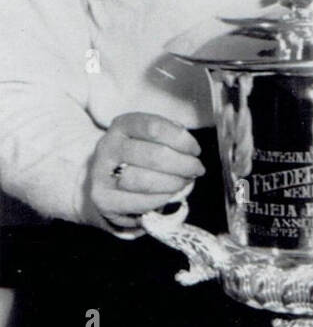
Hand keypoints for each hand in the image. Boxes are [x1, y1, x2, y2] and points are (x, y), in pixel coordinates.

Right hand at [84, 113, 203, 237]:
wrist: (106, 181)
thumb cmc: (138, 155)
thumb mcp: (149, 137)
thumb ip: (169, 136)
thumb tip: (190, 149)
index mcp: (123, 125)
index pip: (155, 127)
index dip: (181, 140)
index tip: (195, 150)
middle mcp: (108, 146)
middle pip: (154, 156)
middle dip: (183, 165)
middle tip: (197, 170)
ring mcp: (101, 173)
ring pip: (145, 180)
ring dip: (173, 183)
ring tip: (184, 182)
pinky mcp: (103, 199)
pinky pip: (139, 201)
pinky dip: (161, 198)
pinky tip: (169, 194)